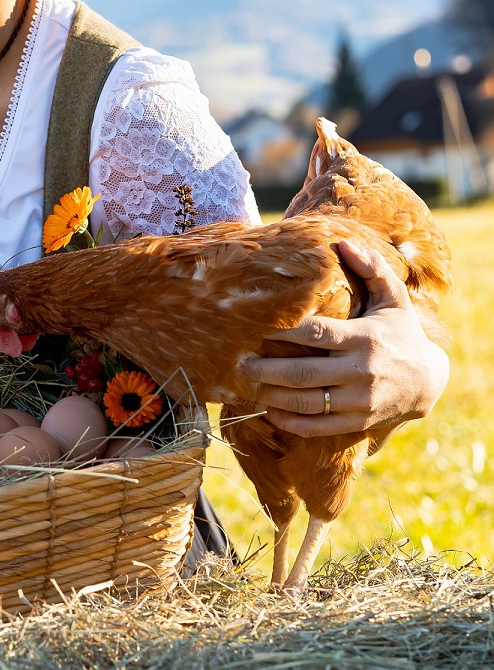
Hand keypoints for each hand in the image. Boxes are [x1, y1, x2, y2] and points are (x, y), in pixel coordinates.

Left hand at [240, 238, 449, 440]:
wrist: (429, 381)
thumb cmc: (402, 332)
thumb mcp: (393, 298)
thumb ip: (371, 269)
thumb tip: (342, 242)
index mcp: (364, 337)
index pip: (316, 334)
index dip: (284, 332)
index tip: (256, 328)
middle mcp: (361, 371)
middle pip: (303, 373)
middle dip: (266, 370)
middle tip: (240, 364)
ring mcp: (360, 400)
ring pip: (307, 403)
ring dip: (273, 397)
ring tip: (249, 388)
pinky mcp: (359, 421)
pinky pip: (319, 427)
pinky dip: (291, 423)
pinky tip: (271, 413)